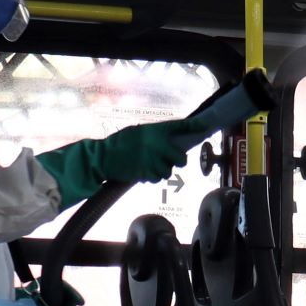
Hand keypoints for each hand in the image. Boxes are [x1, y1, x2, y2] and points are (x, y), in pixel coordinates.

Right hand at [37, 118, 192, 204]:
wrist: (102, 158)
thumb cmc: (117, 144)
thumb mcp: (135, 133)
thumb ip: (152, 136)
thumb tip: (167, 143)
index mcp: (154, 131)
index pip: (179, 126)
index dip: (193, 127)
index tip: (203, 127)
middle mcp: (158, 145)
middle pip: (180, 158)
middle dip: (178, 161)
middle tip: (172, 160)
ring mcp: (153, 161)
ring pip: (168, 171)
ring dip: (162, 170)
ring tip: (150, 165)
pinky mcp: (147, 174)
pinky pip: (157, 178)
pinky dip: (152, 177)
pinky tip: (143, 171)